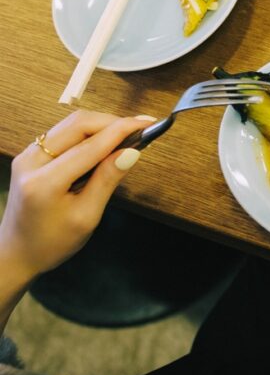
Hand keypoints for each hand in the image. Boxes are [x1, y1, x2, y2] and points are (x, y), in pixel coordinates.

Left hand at [0, 111, 151, 284]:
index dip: (121, 130)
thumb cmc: (54, 242)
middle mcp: (31, 161)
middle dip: (112, 121)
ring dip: (101, 124)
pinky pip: (63, 132)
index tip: (148, 123)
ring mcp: (27, 155)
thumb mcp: (87, 217)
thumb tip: (132, 152)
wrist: (16, 252)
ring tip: (127, 134)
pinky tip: (105, 142)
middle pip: (78, 124)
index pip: (90, 146)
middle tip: (141, 128)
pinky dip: (88, 132)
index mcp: (45, 182)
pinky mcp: (30, 154)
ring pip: (70, 124)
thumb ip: (107, 181)